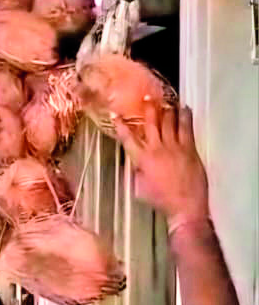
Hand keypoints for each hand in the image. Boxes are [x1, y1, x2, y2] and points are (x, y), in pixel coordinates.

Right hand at [114, 103, 209, 226]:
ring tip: (165, 100)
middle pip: (150, 123)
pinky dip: (185, 117)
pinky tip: (185, 109)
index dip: (121, 126)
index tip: (115, 115)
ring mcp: (174, 147)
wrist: (185, 207)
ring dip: (166, 110)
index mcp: (142, 159)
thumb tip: (136, 163)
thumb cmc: (161, 200)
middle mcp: (156, 149)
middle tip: (146, 97)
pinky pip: (187, 128)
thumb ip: (137, 172)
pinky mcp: (189, 149)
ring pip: (169, 122)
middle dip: (147, 109)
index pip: (127, 138)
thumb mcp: (140, 188)